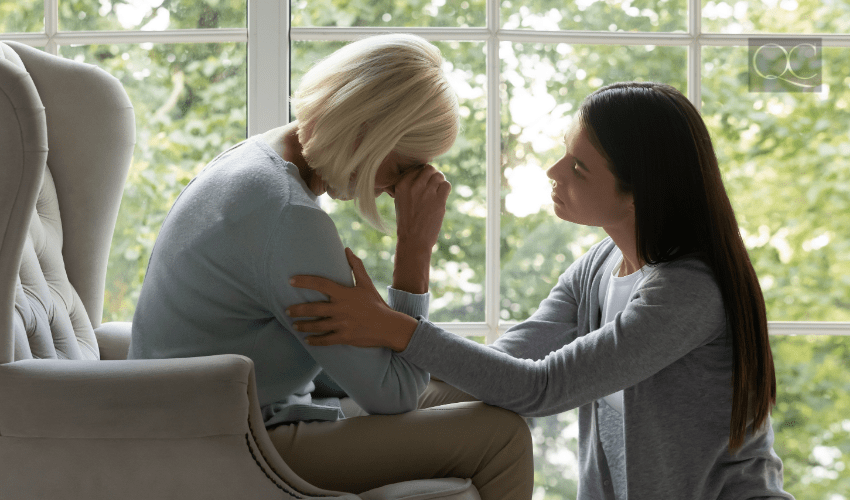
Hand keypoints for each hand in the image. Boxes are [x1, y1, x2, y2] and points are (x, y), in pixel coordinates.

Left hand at [288, 248, 418, 351]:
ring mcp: (343, 324)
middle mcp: (341, 308)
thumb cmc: (376, 304)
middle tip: (287, 310)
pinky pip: (326, 340)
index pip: (321, 284)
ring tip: (294, 325)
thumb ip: (356, 266)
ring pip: (317, 326)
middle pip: (314, 308)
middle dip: (298, 310)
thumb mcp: (366, 284)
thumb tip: (347, 250)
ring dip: (303, 326)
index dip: (304, 281)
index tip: (291, 280)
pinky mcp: (345, 337)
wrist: (389, 326)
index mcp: (344, 294)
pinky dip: (315, 341)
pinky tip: (307, 340)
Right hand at [393, 164, 450, 249]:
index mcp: (402, 184)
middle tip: (433, 185)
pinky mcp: (438, 200)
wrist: (413, 240)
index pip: (416, 168)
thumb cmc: (406, 222)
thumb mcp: (400, 200)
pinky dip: (446, 188)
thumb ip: (409, 186)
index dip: (423, 173)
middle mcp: (414, 186)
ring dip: (440, 181)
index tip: (424, 182)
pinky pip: (447, 185)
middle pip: (429, 169)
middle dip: (433, 175)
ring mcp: (427, 192)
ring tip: (437, 191)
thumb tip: (423, 174)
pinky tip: (441, 196)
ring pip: (439, 175)